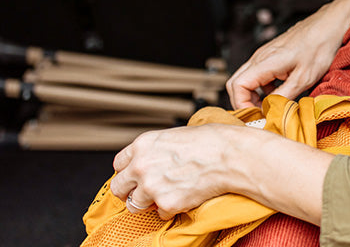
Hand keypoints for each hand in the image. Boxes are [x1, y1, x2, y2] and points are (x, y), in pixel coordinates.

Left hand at [111, 124, 332, 224]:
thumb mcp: (177, 135)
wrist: (231, 156)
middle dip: (130, 191)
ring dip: (149, 203)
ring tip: (168, 195)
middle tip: (145, 192)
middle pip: (118, 187)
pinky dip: (171, 209)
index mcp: (143, 144)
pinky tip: (185, 196)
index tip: (137, 176)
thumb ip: (158, 148)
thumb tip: (156, 159)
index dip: (129, 171)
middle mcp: (141, 165)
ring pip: (134, 205)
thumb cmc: (213, 141)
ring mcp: (152, 186)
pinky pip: (160, 214)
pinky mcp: (166, 203)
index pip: (118, 164)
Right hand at [226, 0, 349, 107]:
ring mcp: (265, 55)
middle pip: (236, 83)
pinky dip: (262, 88)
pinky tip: (278, 94)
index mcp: (265, 62)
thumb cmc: (320, 47)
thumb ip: (284, 96)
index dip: (242, 104)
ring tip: (270, 107)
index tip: (257, 117)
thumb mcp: (304, 78)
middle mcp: (260, 57)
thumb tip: (269, 111)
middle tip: (260, 115)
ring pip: (246, 78)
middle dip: (244, 102)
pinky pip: (258, 74)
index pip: (237, 86)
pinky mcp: (272, 55)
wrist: (329, 25)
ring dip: (253, 96)